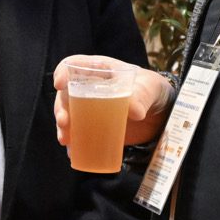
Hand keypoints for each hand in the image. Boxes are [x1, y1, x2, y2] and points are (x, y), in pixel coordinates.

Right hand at [53, 55, 172, 147]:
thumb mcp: (149, 88)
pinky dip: (74, 143)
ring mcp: (90, 109)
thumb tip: (136, 112)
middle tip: (64, 122)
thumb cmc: (151, 90)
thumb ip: (142, 96)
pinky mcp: (95, 127)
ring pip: (69, 115)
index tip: (59, 84)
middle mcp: (88, 88)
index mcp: (98, 70)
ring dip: (63, 127)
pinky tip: (72, 153)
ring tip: (65, 140)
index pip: (74, 66)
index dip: (62, 72)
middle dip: (60, 108)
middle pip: (66, 95)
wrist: (160, 113)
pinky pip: (79, 134)